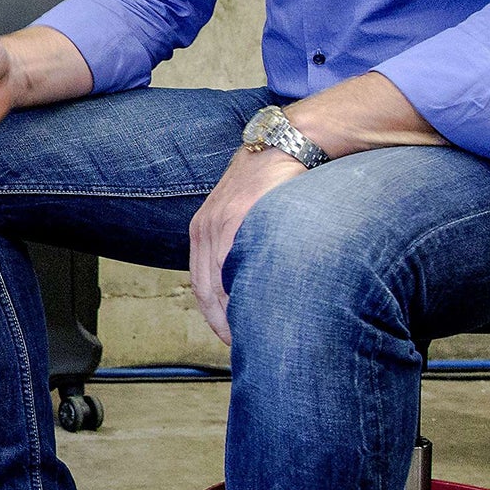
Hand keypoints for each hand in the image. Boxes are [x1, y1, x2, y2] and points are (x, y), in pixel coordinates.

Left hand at [188, 144, 305, 345]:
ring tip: (255, 335)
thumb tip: (256, 281)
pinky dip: (243, 289)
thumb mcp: (247, 213)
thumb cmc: (274, 181)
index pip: (203, 286)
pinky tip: (258, 306)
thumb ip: (243, 244)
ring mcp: (218, 224)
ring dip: (234, 313)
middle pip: (207, 290)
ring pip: (220, 282)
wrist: (287, 143)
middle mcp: (205, 229)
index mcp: (204, 231)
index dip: (216, 316)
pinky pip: (234, 263)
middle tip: (245, 347)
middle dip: (224, 322)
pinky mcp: (235, 218)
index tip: (232, 337)